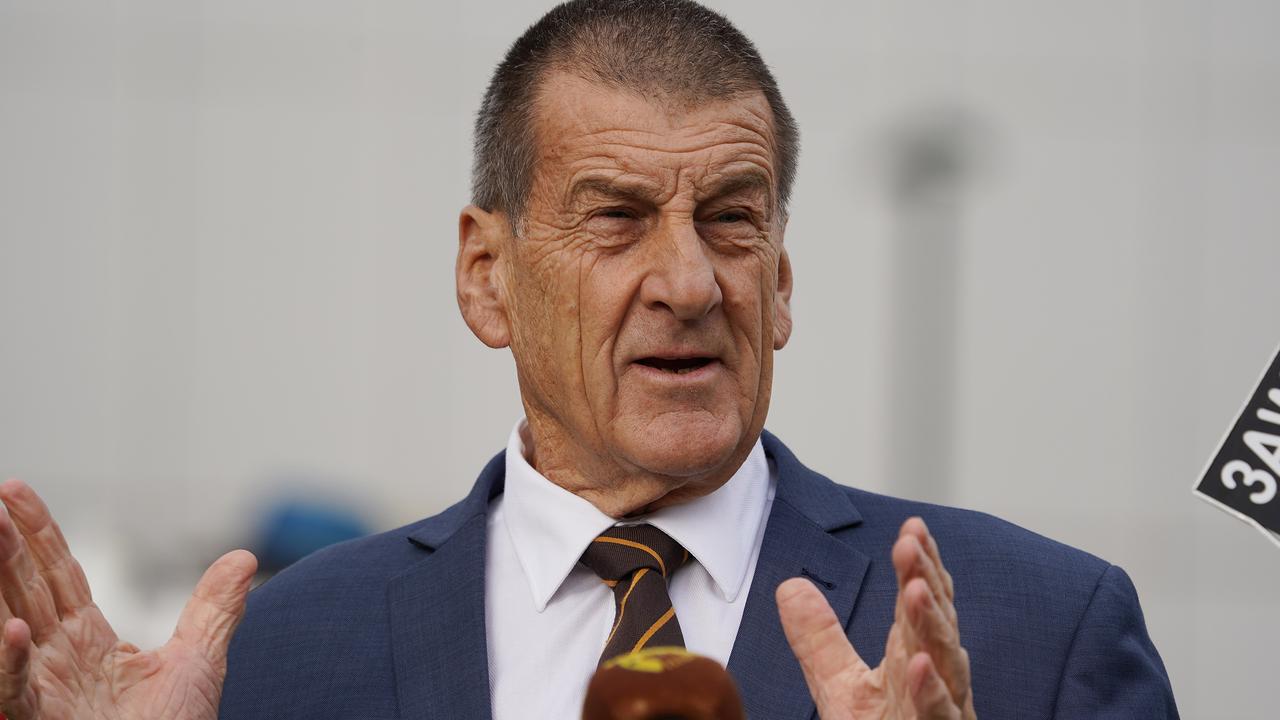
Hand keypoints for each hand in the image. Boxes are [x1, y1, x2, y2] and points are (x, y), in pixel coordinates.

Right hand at [0, 479, 256, 719]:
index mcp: (85, 642)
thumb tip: (244, 559)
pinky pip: (16, 695)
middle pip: (26, 590)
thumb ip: (213, 610)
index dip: (39, 534)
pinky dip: (10, 665)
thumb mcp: (197, 663)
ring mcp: (42, 693)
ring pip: (9, 630)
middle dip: (8, 546)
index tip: (16, 492)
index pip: (57, 576)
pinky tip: (13, 630)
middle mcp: (54, 661)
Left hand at [777, 518, 975, 718]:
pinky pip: (939, 717)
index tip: (912, 528)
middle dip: (926, 580)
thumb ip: (820, 638)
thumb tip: (791, 586)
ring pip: (946, 664)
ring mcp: (939, 711)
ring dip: (933, 625)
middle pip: (935, 623)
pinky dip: (932, 692)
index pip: (920, 603)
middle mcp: (934, 679)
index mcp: (913, 659)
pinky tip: (920, 666)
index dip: (919, 565)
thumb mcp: (841, 686)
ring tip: (916, 588)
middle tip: (910, 542)